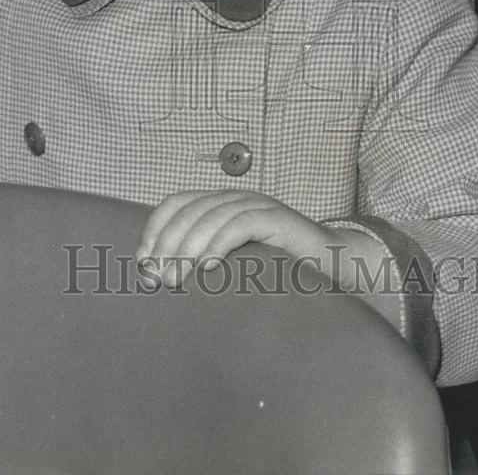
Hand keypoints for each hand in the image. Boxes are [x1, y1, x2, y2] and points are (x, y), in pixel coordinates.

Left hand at [135, 189, 326, 287]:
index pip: (176, 203)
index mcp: (221, 203)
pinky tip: (208, 267)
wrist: (335, 264)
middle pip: (189, 210)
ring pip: (211, 216)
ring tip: (175, 279)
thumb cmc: (280, 269)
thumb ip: (205, 260)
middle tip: (156, 279)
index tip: (142, 262)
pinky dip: (220, 243)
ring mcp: (258, 205)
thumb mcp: (235, 262)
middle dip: (166, 244)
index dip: (154, 229)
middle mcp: (236, 197)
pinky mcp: (278, 219)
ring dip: (187, 248)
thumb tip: (161, 277)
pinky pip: (241, 224)